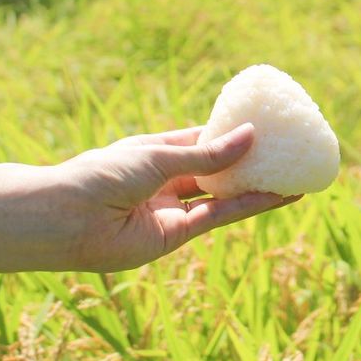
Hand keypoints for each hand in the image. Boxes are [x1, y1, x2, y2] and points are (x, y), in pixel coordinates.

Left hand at [56, 124, 299, 271]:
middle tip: (286, 150)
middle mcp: (165, 181)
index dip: (230, 133)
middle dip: (249, 161)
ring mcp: (172, 209)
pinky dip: (247, 206)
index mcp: (154, 153)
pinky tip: (276, 196)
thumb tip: (250, 137)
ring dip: (257, 186)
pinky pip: (219, 217)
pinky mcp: (177, 235)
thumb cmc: (101, 175)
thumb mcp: (158, 156)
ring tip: (293, 175)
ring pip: (223, 195)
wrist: (66, 220)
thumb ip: (206, 155)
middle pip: (216, 169)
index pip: (200, 140)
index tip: (263, 124)